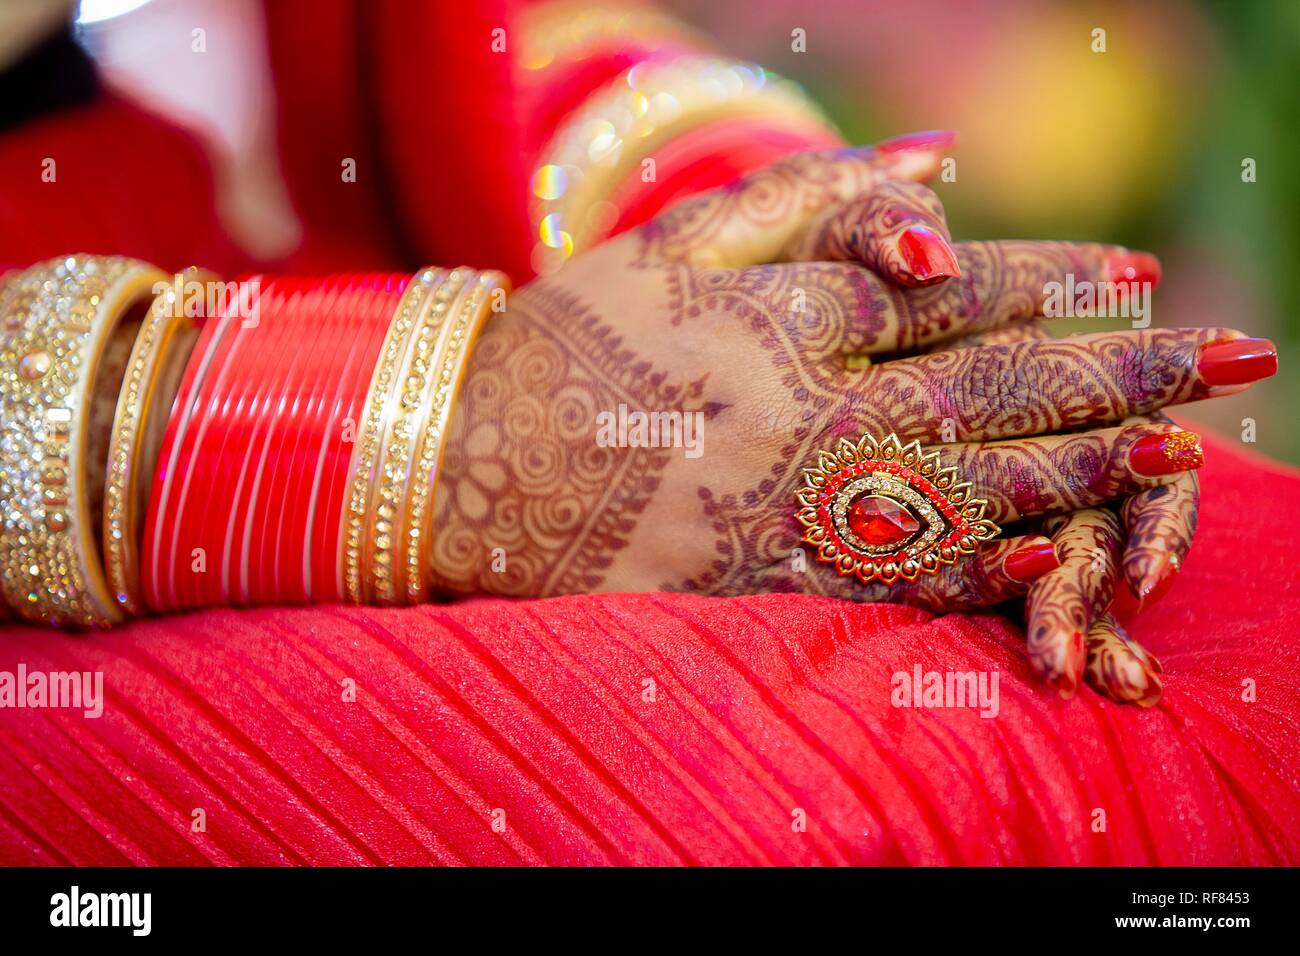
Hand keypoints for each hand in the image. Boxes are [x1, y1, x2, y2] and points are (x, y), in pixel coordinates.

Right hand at [427, 141, 1273, 692]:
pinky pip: (876, 574)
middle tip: (1229, 362)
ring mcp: (783, 498)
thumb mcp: (672, 243)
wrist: (466, 466)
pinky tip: (1046, 553)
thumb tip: (935, 169)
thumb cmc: (568, 342)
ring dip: (1077, 466)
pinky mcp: (756, 572)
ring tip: (1178, 452)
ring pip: (957, 482)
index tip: (1139, 275)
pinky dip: (967, 565)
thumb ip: (804, 203)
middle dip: (1116, 371)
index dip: (1052, 278)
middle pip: (985, 387)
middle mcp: (799, 406)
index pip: (947, 291)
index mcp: (780, 314)